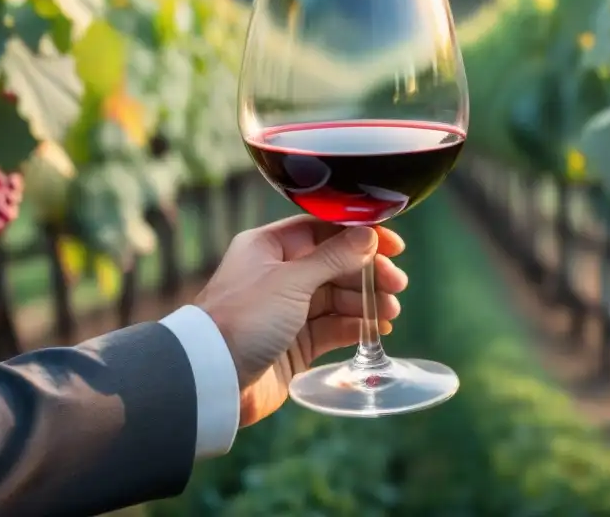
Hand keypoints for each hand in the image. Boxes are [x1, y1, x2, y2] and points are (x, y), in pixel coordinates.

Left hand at [194, 215, 407, 427]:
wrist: (212, 379)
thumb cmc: (243, 319)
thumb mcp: (290, 281)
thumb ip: (333, 258)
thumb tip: (368, 237)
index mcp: (269, 247)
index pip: (323, 230)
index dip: (359, 235)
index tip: (393, 246)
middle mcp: (279, 274)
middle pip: (335, 264)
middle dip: (368, 272)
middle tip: (397, 284)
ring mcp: (288, 309)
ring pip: (337, 297)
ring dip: (366, 301)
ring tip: (390, 311)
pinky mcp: (295, 342)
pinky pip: (333, 327)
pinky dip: (355, 326)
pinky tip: (377, 329)